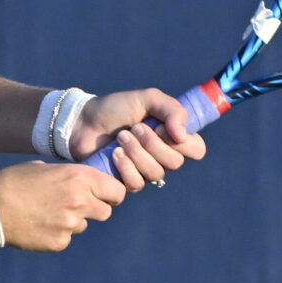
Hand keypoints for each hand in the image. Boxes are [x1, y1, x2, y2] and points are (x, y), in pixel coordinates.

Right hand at [0, 160, 124, 251]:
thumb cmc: (11, 182)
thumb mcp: (42, 168)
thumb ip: (67, 175)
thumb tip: (79, 181)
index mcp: (78, 177)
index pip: (117, 191)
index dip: (111, 193)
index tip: (103, 195)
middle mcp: (80, 201)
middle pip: (105, 212)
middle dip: (94, 209)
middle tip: (74, 206)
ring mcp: (70, 224)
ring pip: (83, 225)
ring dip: (71, 221)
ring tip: (45, 213)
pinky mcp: (59, 242)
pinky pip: (66, 238)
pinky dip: (56, 233)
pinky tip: (37, 225)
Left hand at [68, 88, 209, 190]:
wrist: (84, 121)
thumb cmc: (116, 108)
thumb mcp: (147, 99)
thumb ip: (171, 109)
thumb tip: (181, 134)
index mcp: (172, 137)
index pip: (197, 149)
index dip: (185, 142)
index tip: (164, 128)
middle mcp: (162, 156)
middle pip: (175, 162)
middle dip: (153, 143)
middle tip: (135, 128)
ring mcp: (144, 171)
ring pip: (156, 173)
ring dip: (137, 152)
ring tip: (120, 137)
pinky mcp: (126, 182)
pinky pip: (137, 183)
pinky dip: (125, 166)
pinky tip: (114, 153)